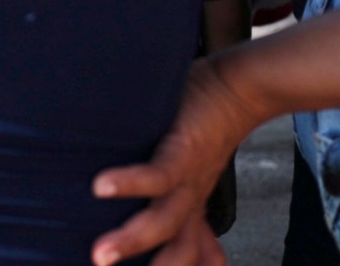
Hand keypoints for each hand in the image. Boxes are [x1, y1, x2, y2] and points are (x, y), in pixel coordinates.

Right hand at [89, 56, 264, 265]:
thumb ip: (168, 188)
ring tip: (100, 254)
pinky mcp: (184, 152)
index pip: (189, 256)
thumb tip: (131, 199)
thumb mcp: (187, 166)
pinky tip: (102, 187)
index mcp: (191, 208)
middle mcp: (192, 201)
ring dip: (131, 240)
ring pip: (164, 223)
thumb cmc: (203, 124)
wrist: (239, 90)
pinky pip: (157, 176)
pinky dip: (130, 183)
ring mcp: (189, 180)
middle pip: (179, 253)